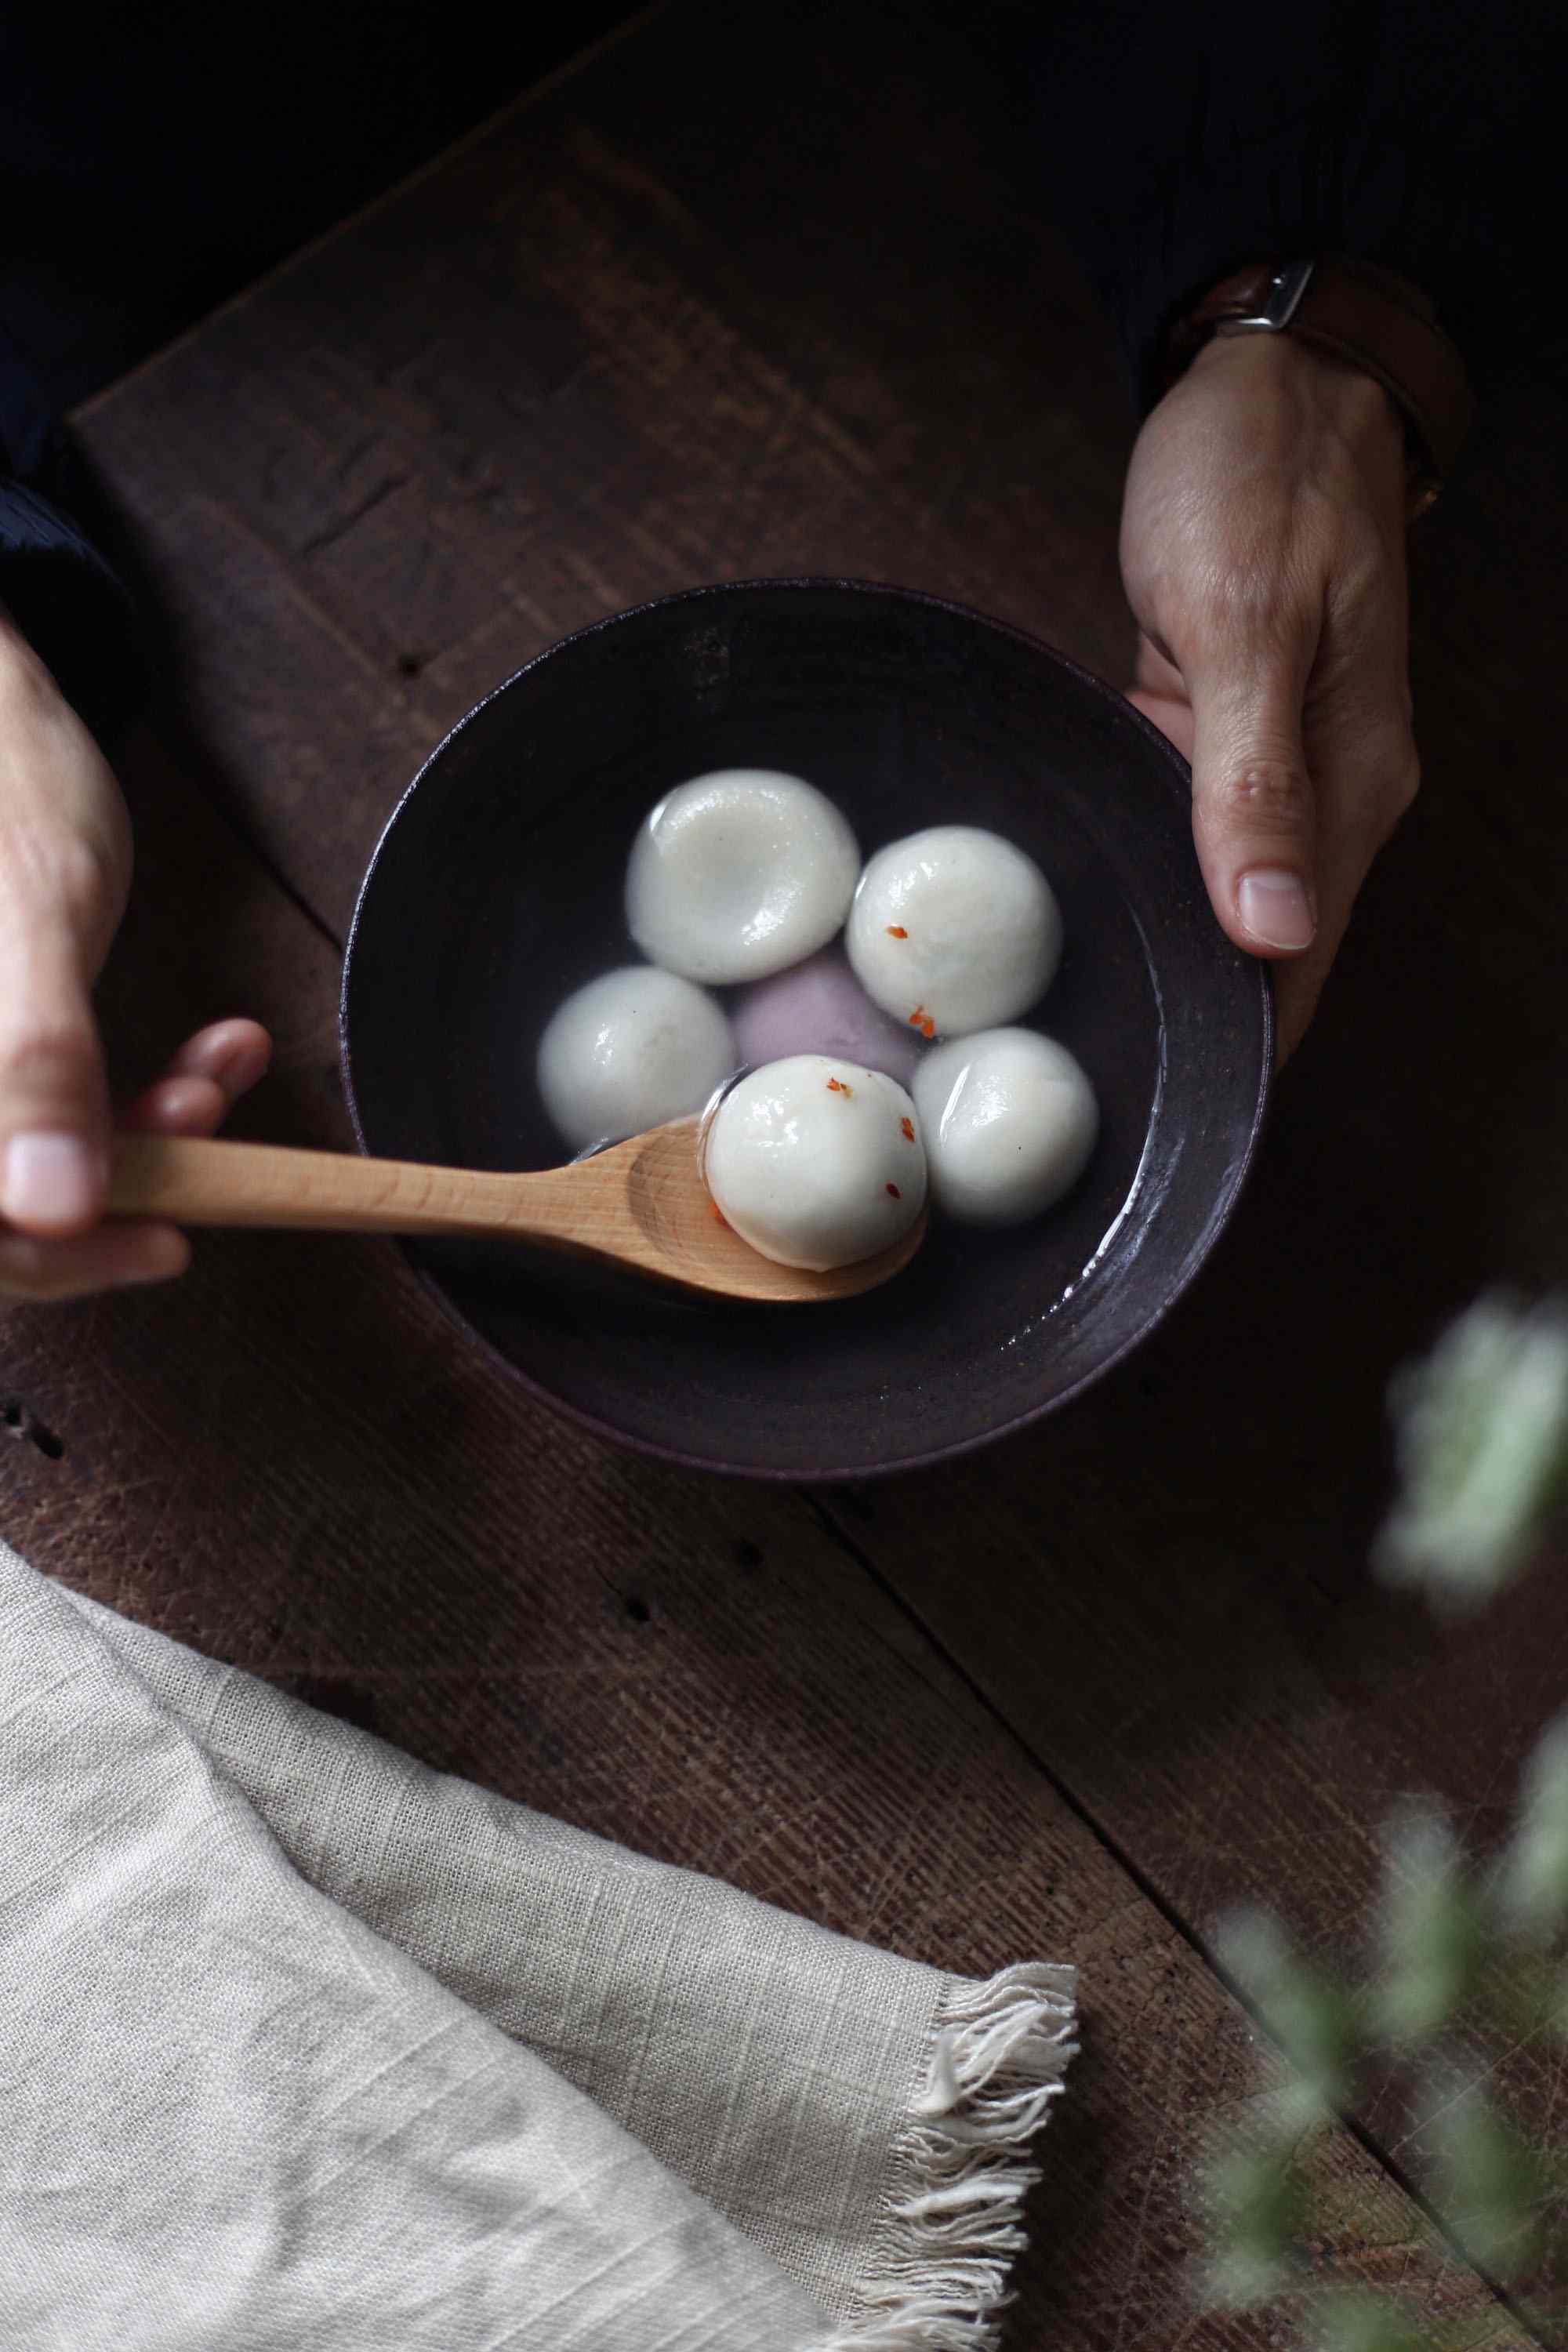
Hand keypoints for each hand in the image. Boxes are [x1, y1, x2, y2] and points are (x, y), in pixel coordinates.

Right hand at [0, 615, 270, 1300]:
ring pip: (35, 1167)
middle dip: (121, 1176)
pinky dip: (135, 1093)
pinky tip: (213, 1053)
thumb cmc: (6, 776)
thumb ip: (33, 1061)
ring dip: (143, 1134)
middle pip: (2, 1208)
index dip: (57, 1257)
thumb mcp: (32, 914)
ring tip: (217, 1071)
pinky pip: (54, 1111)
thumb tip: (48, 1210)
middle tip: (205, 1118)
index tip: (168, 1239)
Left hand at [1120, 330, 1417, 1058]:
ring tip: (1068, 1016)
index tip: (1177, 1109)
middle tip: (1089, 1077)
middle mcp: (1321, 793)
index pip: (1302, 960)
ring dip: (1158, 941)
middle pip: (1259, 947)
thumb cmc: (1261, 478)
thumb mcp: (1245, 621)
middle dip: (1191, 1015)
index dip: (1244, 1044)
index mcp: (1350, 782)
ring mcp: (1268, 765)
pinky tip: (1075, 894)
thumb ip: (1253, 781)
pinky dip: (1136, 859)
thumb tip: (1272, 929)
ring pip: (1214, 893)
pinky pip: (1178, 826)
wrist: (1265, 380)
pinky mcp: (1217, 732)